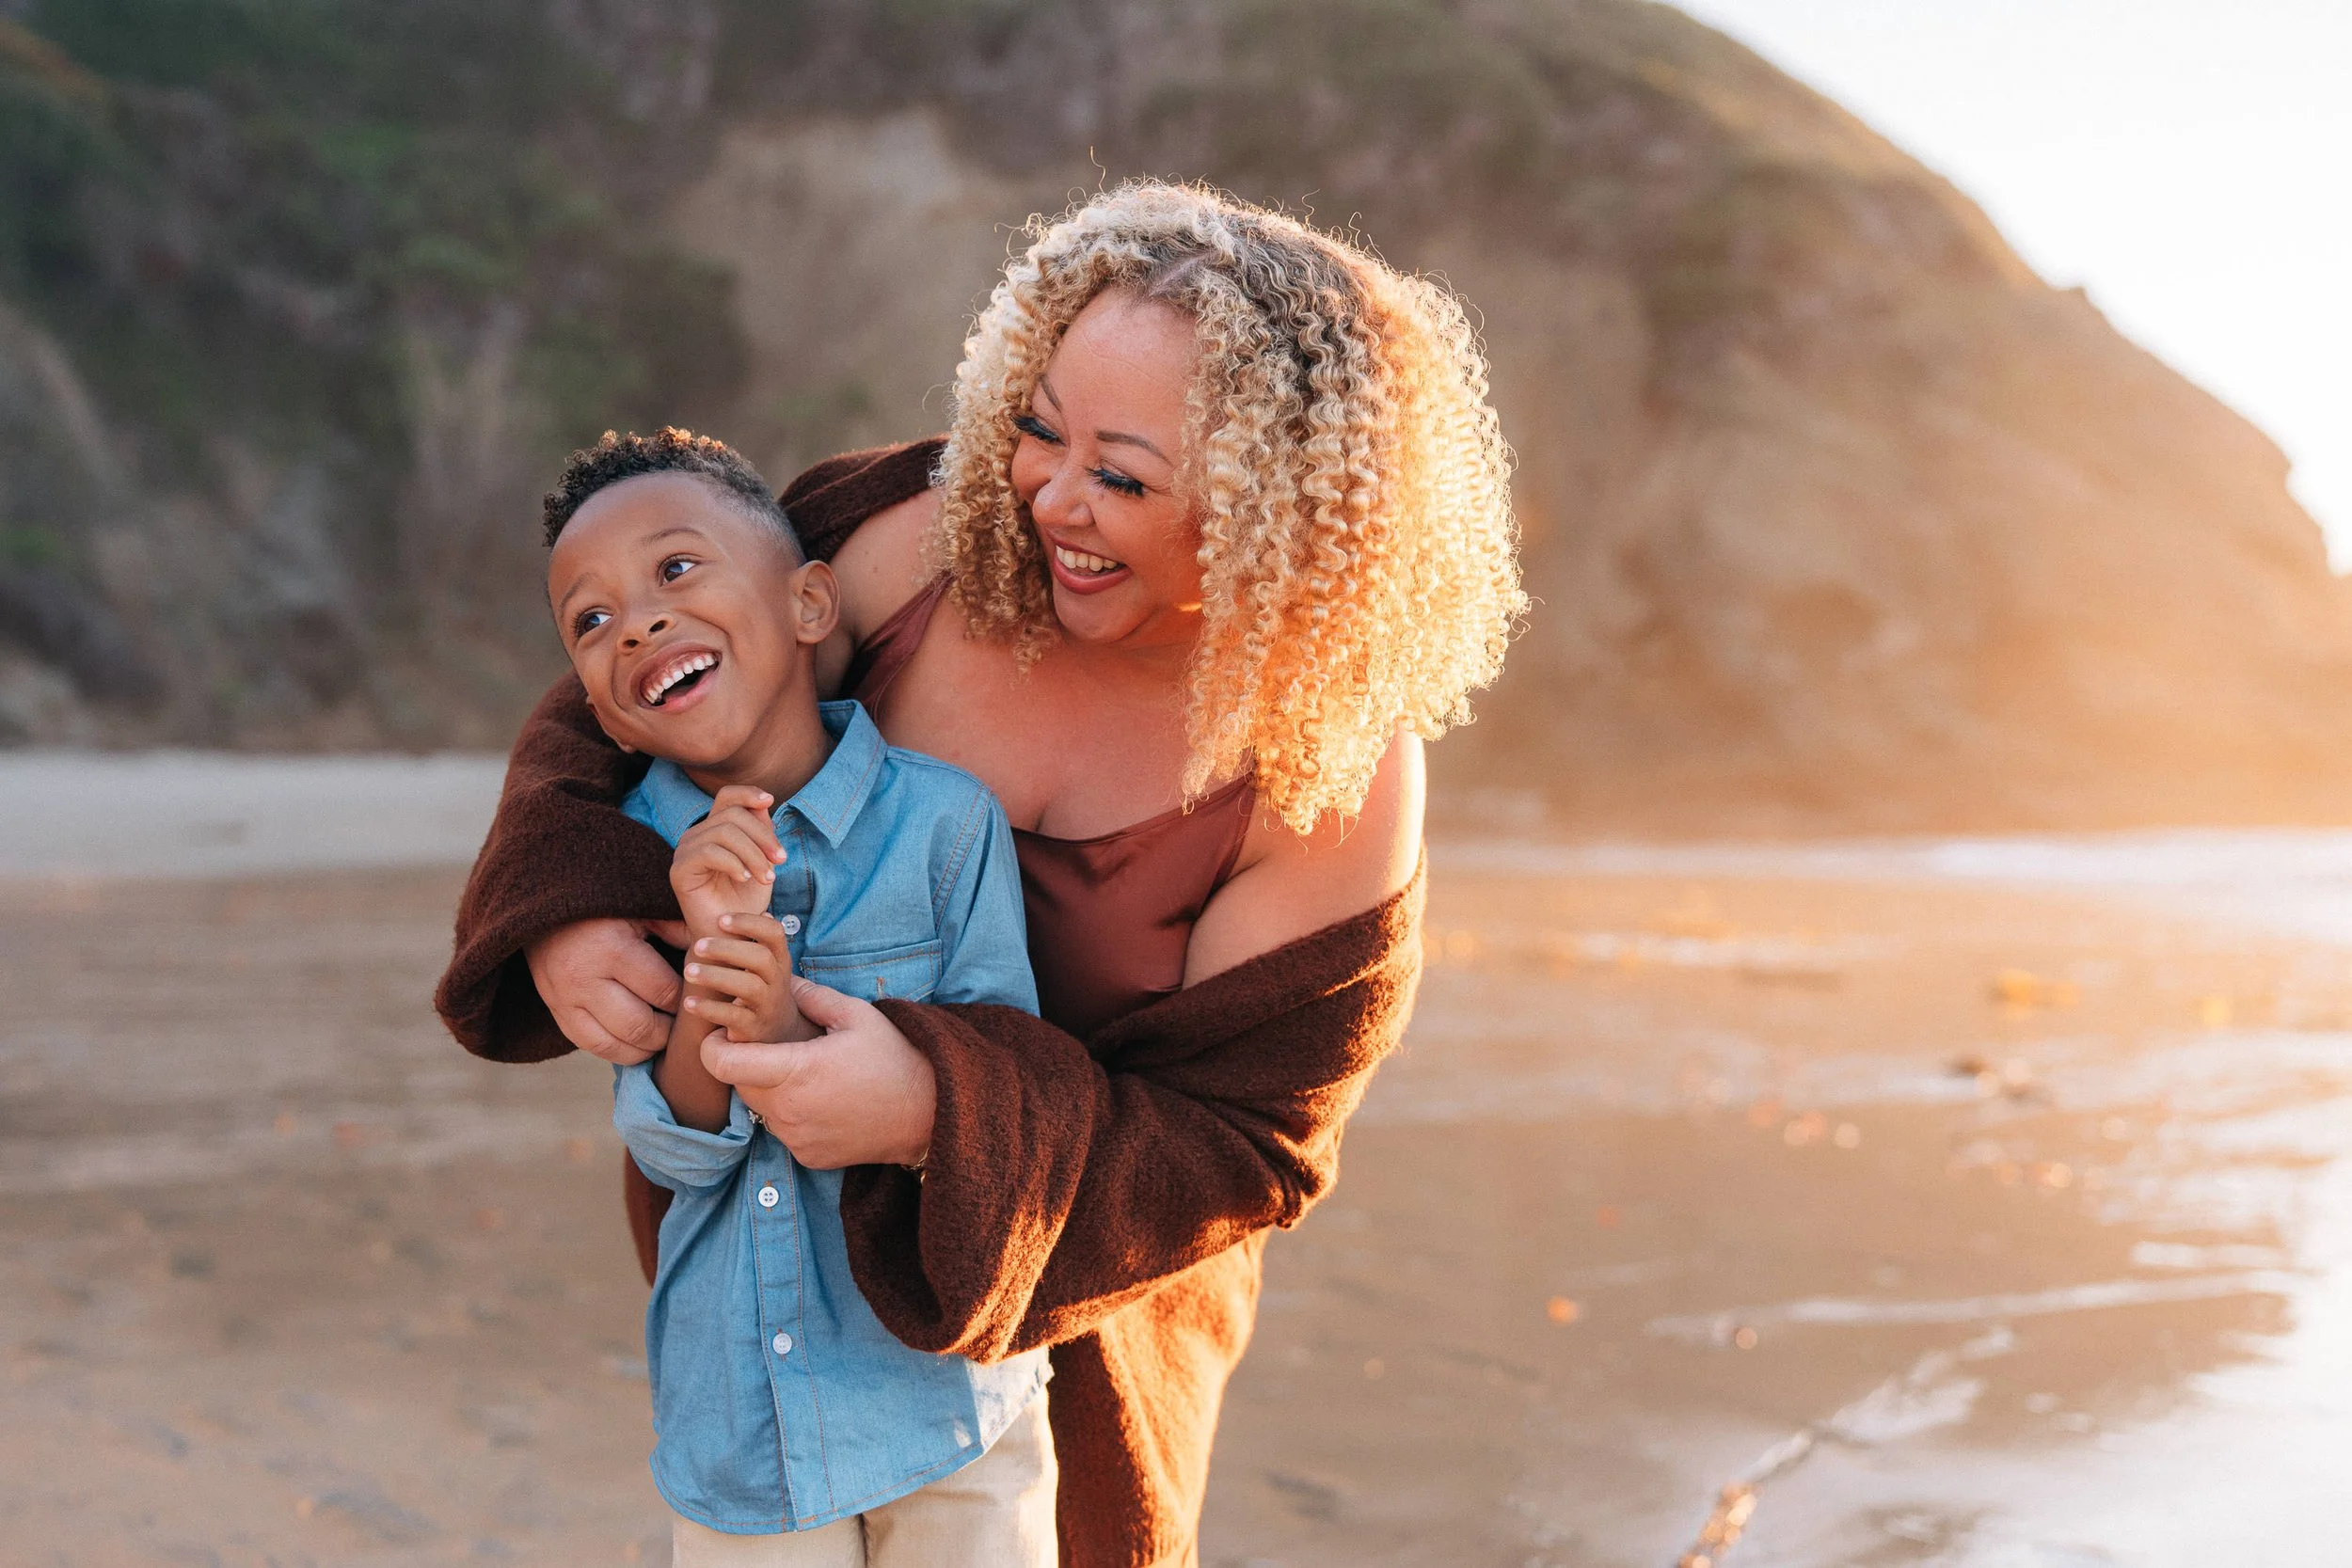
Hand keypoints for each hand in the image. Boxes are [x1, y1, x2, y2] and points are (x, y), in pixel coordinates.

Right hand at [525, 918, 686, 1064]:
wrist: (545, 908)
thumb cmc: (605, 907)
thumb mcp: (643, 910)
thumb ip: (679, 931)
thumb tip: (717, 955)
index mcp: (612, 950)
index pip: (663, 993)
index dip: (687, 1001)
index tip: (700, 998)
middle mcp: (584, 980)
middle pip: (641, 1028)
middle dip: (669, 1033)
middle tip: (684, 1025)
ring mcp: (565, 1000)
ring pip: (614, 1046)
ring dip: (644, 1049)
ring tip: (663, 1037)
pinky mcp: (555, 1012)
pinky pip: (590, 1046)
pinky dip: (618, 1050)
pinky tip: (637, 1041)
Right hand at [671, 785, 784, 937]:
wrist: (732, 936)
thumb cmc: (746, 901)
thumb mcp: (762, 862)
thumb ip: (761, 833)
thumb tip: (763, 803)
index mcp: (714, 829)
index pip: (727, 796)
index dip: (748, 793)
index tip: (770, 800)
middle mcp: (696, 835)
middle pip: (732, 814)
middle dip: (763, 835)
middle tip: (781, 860)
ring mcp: (685, 851)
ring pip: (724, 832)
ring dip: (753, 853)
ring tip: (767, 877)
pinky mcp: (678, 870)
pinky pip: (709, 851)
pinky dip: (734, 863)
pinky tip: (745, 879)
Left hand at [681, 911, 810, 1042]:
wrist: (775, 1033)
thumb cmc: (760, 986)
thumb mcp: (764, 961)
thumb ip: (751, 937)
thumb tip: (734, 896)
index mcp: (779, 959)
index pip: (774, 933)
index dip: (749, 923)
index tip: (721, 918)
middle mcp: (778, 980)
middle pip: (761, 958)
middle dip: (728, 948)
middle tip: (697, 944)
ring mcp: (767, 1005)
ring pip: (747, 987)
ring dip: (717, 977)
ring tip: (689, 971)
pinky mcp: (753, 1029)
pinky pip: (732, 1018)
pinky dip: (709, 1009)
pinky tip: (689, 1002)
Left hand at [703, 978, 936, 1168]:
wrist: (929, 1114)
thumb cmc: (895, 1058)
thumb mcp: (856, 1015)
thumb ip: (812, 997)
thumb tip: (783, 981)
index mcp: (796, 1070)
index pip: (724, 1064)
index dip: (713, 1047)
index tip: (722, 1034)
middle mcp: (789, 1110)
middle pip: (739, 1084)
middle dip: (746, 1064)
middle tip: (775, 1048)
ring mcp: (797, 1138)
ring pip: (761, 1109)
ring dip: (770, 1089)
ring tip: (805, 1073)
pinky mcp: (807, 1156)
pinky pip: (783, 1130)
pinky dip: (791, 1114)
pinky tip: (823, 1100)